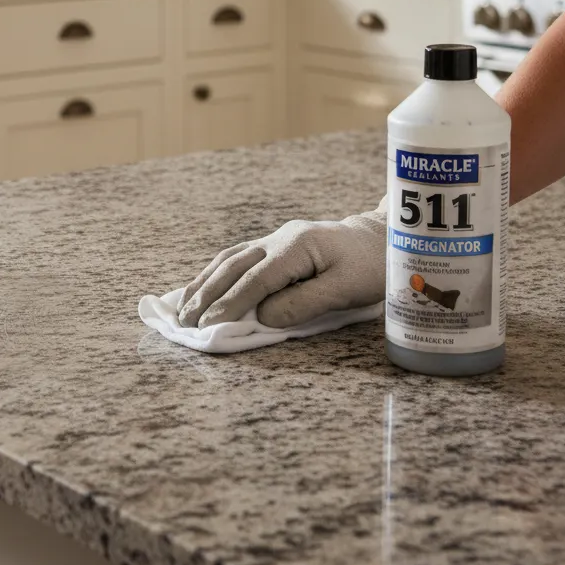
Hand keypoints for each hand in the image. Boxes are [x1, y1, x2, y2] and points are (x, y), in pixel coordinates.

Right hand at [177, 205, 386, 328]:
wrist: (382, 239)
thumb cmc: (370, 267)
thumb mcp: (345, 289)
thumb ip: (303, 303)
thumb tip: (263, 317)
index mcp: (296, 247)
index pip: (255, 279)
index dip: (230, 304)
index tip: (210, 325)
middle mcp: (278, 239)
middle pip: (232, 267)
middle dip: (206, 296)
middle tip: (185, 322)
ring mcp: (273, 240)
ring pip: (228, 260)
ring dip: (203, 284)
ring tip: (182, 308)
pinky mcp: (273, 246)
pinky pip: (235, 258)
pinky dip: (214, 274)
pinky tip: (201, 287)